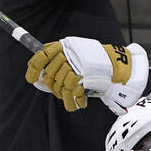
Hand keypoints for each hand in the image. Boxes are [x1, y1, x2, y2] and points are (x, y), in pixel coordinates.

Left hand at [25, 37, 148, 112]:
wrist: (118, 66)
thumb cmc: (97, 65)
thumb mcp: (77, 57)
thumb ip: (59, 64)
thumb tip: (40, 81)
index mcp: (64, 46)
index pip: (41, 56)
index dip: (33, 69)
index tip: (31, 80)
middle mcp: (67, 53)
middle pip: (50, 75)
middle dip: (54, 88)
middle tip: (62, 93)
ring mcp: (74, 64)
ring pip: (59, 85)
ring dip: (65, 97)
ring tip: (73, 101)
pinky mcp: (81, 75)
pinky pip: (70, 92)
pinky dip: (73, 101)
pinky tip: (79, 104)